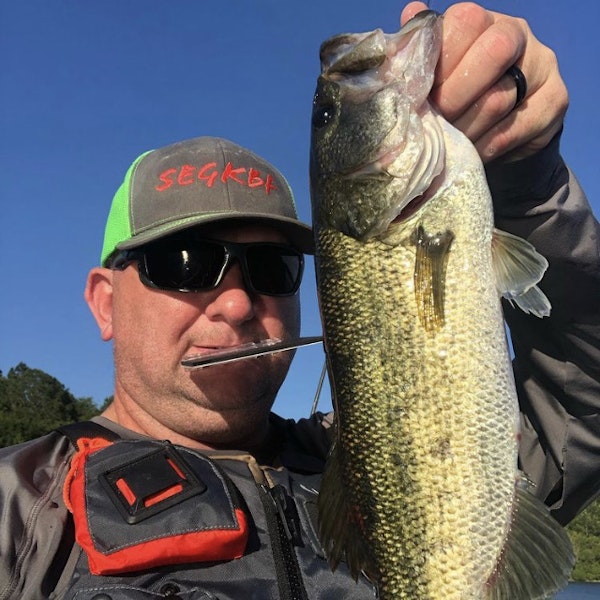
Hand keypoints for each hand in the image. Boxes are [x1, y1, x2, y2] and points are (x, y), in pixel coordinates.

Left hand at [400, 2, 567, 162]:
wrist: (496, 131)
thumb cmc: (456, 96)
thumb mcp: (434, 74)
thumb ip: (420, 51)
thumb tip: (409, 14)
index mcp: (482, 21)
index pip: (465, 21)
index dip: (440, 61)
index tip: (420, 94)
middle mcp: (517, 34)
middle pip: (494, 51)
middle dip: (454, 95)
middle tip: (435, 121)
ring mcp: (542, 65)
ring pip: (500, 99)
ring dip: (465, 128)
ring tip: (445, 143)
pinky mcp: (555, 100)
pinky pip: (515, 128)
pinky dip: (485, 146)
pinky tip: (470, 153)